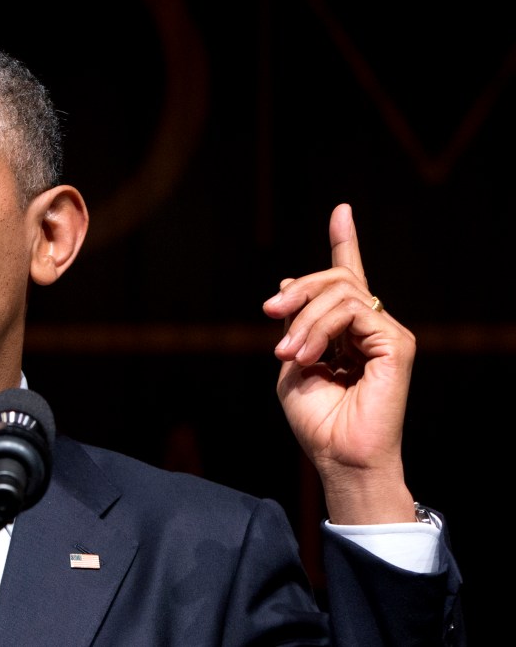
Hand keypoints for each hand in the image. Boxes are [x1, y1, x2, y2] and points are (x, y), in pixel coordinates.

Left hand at [262, 203, 416, 523]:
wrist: (337, 457)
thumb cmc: (315, 420)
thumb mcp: (291, 363)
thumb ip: (293, 325)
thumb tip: (288, 284)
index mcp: (347, 331)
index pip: (349, 279)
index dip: (345, 243)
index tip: (341, 211)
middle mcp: (371, 327)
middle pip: (336, 279)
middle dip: (299, 289)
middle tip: (270, 311)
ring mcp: (386, 334)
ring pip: (341, 291)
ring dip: (304, 318)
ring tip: (288, 352)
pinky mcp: (397, 343)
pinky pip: (352, 311)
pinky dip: (319, 329)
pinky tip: (307, 356)